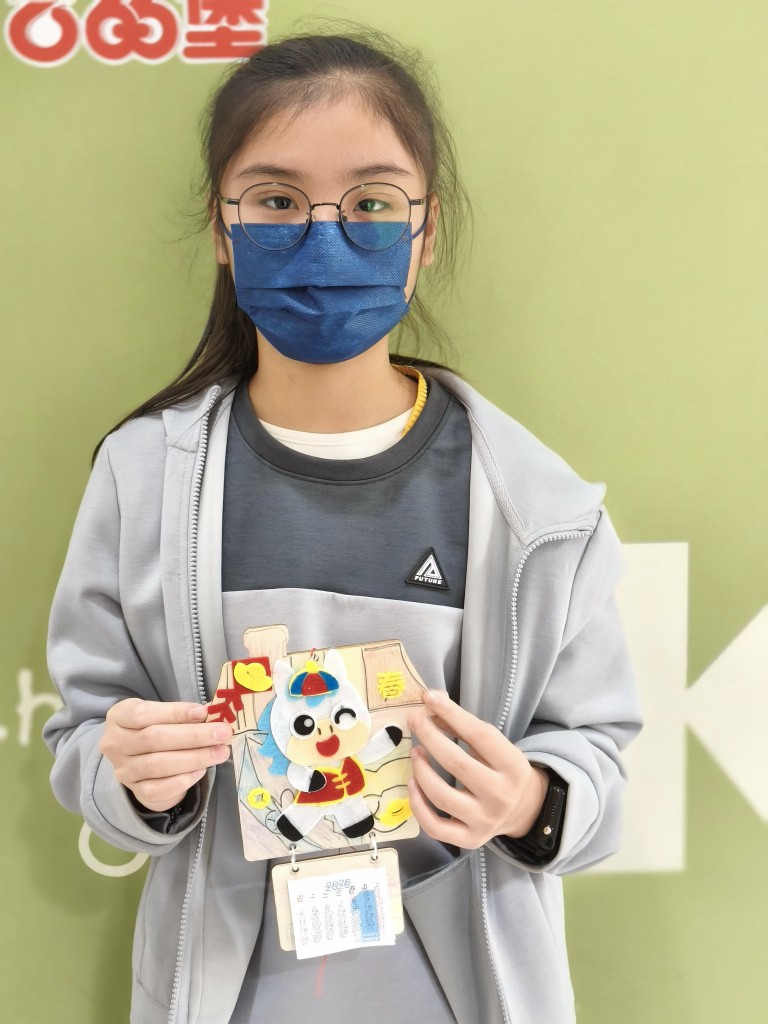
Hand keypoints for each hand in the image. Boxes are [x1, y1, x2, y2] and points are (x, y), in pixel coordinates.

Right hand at [99, 699, 232, 811]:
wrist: (141, 757)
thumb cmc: (155, 727)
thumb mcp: (160, 713)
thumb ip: (180, 715)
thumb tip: (211, 715)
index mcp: (119, 716)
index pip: (144, 714)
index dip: (175, 713)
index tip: (204, 712)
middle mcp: (114, 744)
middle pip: (154, 739)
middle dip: (193, 736)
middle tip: (222, 734)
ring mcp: (124, 770)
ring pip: (158, 765)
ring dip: (194, 758)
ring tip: (220, 752)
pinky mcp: (136, 792)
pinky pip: (158, 789)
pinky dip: (183, 780)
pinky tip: (201, 771)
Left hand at [407, 690, 548, 849]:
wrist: (523, 810)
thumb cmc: (503, 770)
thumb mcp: (494, 746)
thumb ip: (463, 726)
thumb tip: (431, 703)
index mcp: (513, 766)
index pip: (479, 735)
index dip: (452, 714)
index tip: (429, 698)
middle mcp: (500, 796)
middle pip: (457, 764)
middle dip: (430, 738)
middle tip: (414, 721)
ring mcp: (485, 821)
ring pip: (442, 796)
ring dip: (421, 770)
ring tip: (415, 752)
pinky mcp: (470, 839)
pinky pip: (436, 827)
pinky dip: (418, 805)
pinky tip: (412, 784)